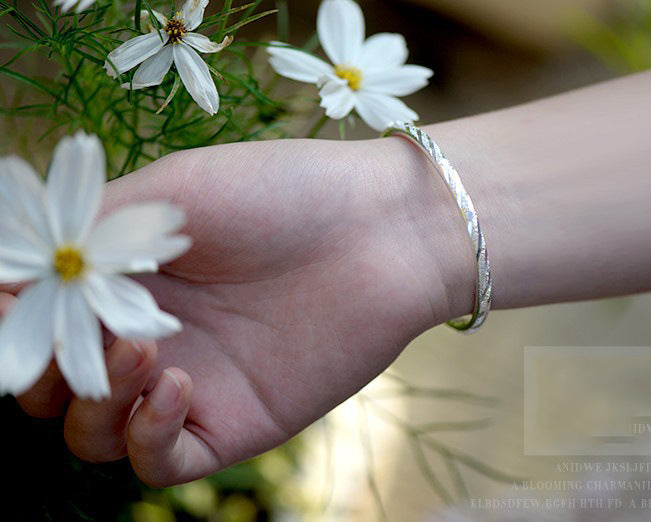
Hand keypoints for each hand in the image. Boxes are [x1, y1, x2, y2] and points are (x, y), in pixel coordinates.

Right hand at [9, 136, 471, 486]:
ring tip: (140, 349)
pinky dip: (146, 435)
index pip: (37, 319)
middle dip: (42, 365)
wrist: (382, 229)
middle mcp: (149, 335)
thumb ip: (91, 232)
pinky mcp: (236, 423)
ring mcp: (190, 383)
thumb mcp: (172, 194)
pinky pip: (161, 462)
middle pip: (52, 385)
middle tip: (74, 328)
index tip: (15, 297)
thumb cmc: (282, 194)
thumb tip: (12, 269)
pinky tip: (178, 384)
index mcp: (126, 279)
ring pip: (94, 432)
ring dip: (92, 399)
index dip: (13, 317)